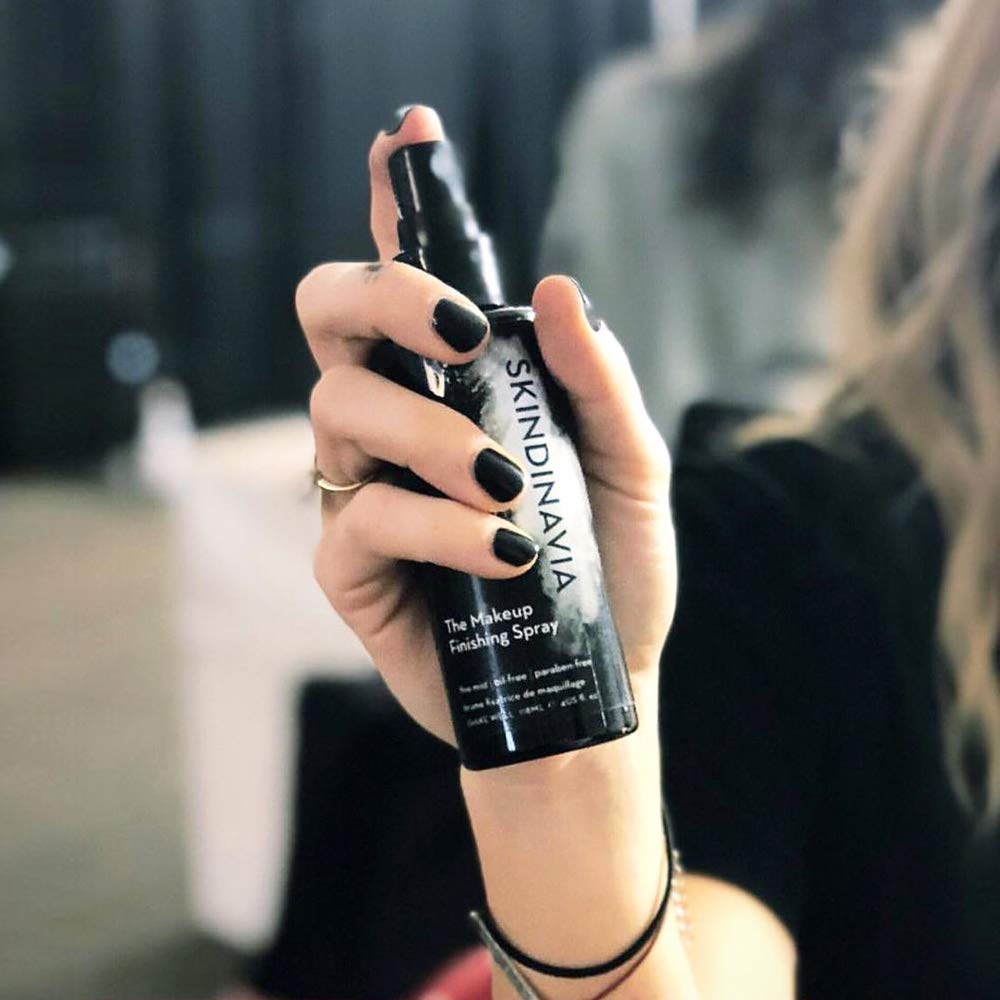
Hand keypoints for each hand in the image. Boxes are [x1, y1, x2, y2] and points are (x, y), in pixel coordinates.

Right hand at [298, 106, 676, 752]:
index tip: (407, 137)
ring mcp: (364, 490)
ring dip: (431, 433)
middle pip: (332, 314)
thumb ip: (595, 381)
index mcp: (454, 386)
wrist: (587, 685)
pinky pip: (363, 518)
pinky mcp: (351, 567)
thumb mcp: (629, 468)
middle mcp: (395, 421)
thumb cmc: (607, 571)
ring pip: (340, 408)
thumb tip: (558, 289)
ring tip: (508, 483)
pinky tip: (504, 550)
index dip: (395, 202)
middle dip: (388, 295)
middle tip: (462, 335)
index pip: (406, 278)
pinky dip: (438, 524)